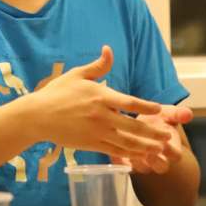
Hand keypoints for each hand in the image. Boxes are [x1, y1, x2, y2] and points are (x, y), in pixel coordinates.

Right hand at [29, 45, 169, 158]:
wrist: (37, 116)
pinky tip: (139, 157)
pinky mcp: (91, 144)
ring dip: (145, 146)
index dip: (147, 107)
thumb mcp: (77, 74)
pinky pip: (115, 151)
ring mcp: (97, 132)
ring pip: (127, 142)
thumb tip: (108, 49)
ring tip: (159, 149)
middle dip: (153, 132)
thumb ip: (97, 66)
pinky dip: (129, 155)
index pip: (130, 102)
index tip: (159, 109)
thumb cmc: (57, 93)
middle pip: (134, 126)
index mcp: (100, 96)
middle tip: (167, 136)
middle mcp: (102, 116)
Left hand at [111, 104, 193, 173]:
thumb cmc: (157, 121)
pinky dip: (119, 159)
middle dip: (154, 160)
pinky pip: (123, 166)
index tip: (164, 142)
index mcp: (171, 149)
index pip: (176, 155)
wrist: (141, 127)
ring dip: (135, 159)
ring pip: (140, 168)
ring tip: (127, 146)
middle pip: (160, 167)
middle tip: (146, 150)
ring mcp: (142, 163)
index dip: (171, 150)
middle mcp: (158, 160)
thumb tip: (189, 113)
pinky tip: (112, 148)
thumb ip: (177, 113)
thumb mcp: (167, 114)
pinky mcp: (126, 163)